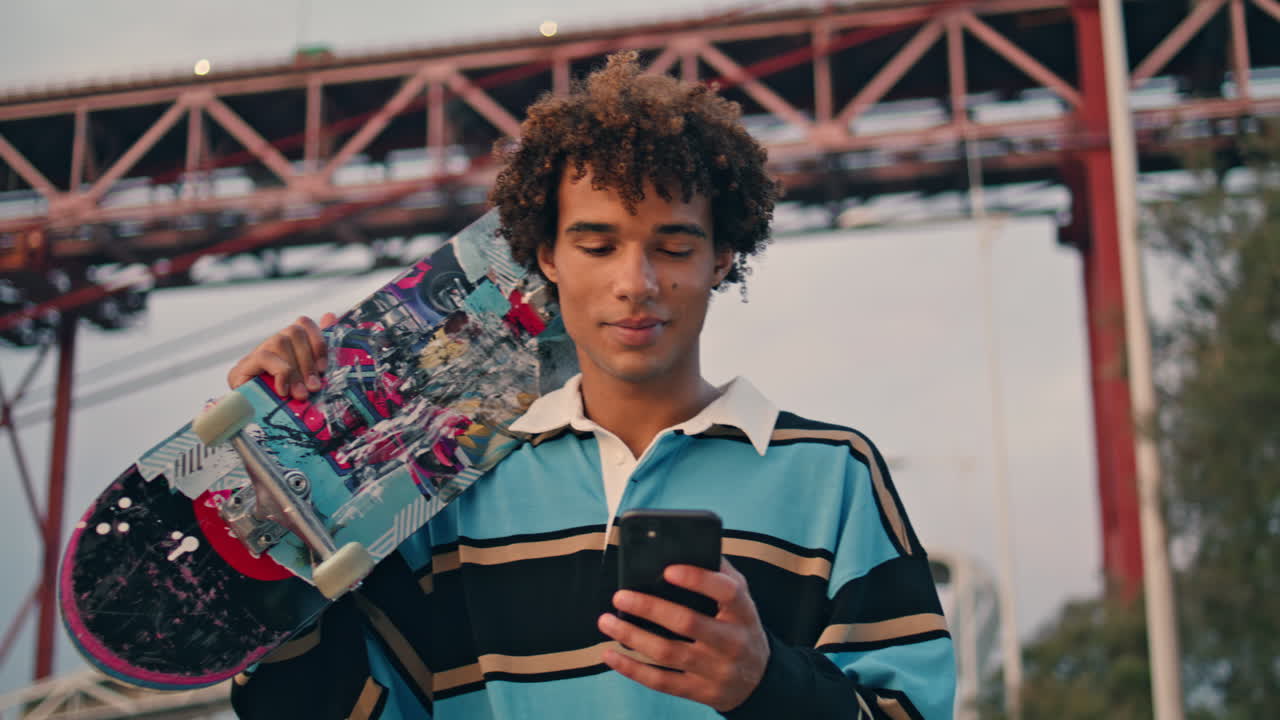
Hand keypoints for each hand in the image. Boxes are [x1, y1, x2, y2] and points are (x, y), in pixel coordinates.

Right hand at [228, 313, 337, 398]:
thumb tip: (330, 315)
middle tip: (314, 387)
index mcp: (290, 345)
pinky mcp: (241, 368)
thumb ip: (319, 350)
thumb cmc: (290, 402)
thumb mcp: (310, 378)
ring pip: (280, 342)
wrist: (259, 425)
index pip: (302, 323)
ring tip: (301, 394)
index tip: (324, 367)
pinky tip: (283, 391)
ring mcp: (255, 355)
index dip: (317, 341)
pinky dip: (280, 373)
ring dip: (295, 370)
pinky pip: (265, 357)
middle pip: (293, 332)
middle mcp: (271, 344)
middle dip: (308, 361)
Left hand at [597, 558, 768, 711]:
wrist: (758, 680)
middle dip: (649, 607)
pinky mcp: (699, 691)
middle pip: (687, 622)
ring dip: (632, 636)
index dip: (697, 579)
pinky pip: (661, 682)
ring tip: (606, 621)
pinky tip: (611, 654)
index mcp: (743, 612)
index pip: (726, 592)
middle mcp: (732, 642)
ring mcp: (715, 670)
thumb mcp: (742, 600)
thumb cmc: (740, 627)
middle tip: (620, 596)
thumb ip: (721, 574)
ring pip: (667, 653)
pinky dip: (632, 669)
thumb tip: (687, 547)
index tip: (667, 569)